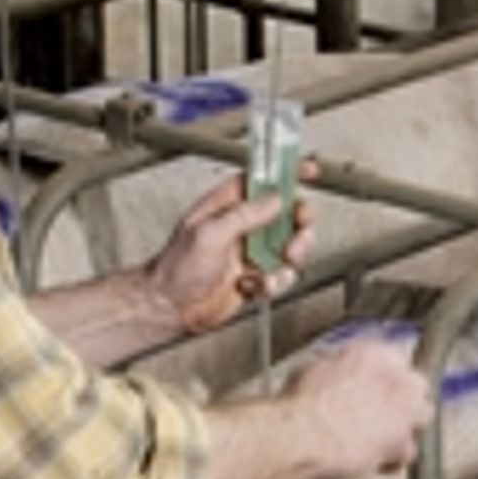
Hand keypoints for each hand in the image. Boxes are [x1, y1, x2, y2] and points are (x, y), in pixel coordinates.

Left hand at [145, 170, 316, 334]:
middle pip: (288, 212)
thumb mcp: (208, 233)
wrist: (170, 308)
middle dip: (299, 223)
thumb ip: (244, 214)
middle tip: (298, 232)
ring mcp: (253, 251)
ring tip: (279, 263)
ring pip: (293, 244)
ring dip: (292, 256)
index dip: (286, 172)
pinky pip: (284, 275)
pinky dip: (276, 282)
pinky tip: (257, 285)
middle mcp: (243, 226)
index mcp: (228, 205)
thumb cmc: (175, 269)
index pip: (262, 180)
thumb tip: (274, 200)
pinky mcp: (259, 276)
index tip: (307, 170)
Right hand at [279, 339, 434, 477]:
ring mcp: (405, 410)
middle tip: (383, 414)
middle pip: (416, 387)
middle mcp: (398, 378)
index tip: (379, 388)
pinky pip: (408, 453)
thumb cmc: (303, 402)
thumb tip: (340, 372)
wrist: (303, 432)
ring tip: (384, 437)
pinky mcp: (402, 441)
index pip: (397, 360)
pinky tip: (376, 461)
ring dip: (406, 428)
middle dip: (404, 401)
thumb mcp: (317, 366)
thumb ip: (341, 366)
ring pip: (422, 418)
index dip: (387, 378)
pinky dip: (393, 460)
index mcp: (377, 354)